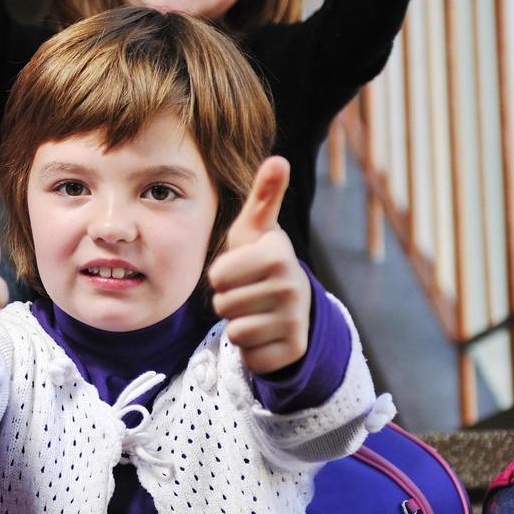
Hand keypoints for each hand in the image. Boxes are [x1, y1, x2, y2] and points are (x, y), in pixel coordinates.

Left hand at [208, 157, 310, 374]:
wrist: (290, 306)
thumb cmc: (259, 261)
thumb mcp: (255, 229)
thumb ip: (263, 195)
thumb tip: (278, 158)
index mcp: (279, 254)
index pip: (218, 276)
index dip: (221, 274)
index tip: (241, 269)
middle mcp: (293, 286)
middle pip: (223, 304)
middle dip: (229, 300)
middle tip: (249, 293)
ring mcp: (295, 321)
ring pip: (235, 331)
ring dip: (238, 323)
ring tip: (256, 311)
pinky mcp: (293, 350)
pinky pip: (249, 355)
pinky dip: (251, 348)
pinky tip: (265, 333)